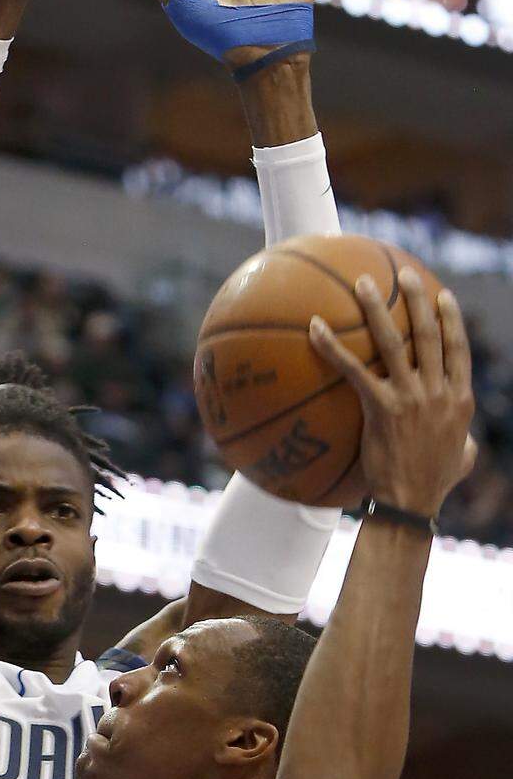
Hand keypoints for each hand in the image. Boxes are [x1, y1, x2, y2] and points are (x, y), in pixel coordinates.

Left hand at [309, 272, 474, 517]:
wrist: (412, 504)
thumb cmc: (433, 485)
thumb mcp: (462, 458)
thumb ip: (463, 440)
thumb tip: (465, 440)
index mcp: (460, 399)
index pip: (458, 349)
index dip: (451, 320)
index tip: (442, 297)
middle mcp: (438, 391)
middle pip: (429, 334)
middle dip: (417, 299)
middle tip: (404, 274)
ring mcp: (410, 398)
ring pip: (393, 341)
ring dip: (376, 308)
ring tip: (362, 283)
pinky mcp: (381, 408)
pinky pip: (353, 370)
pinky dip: (332, 346)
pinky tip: (314, 328)